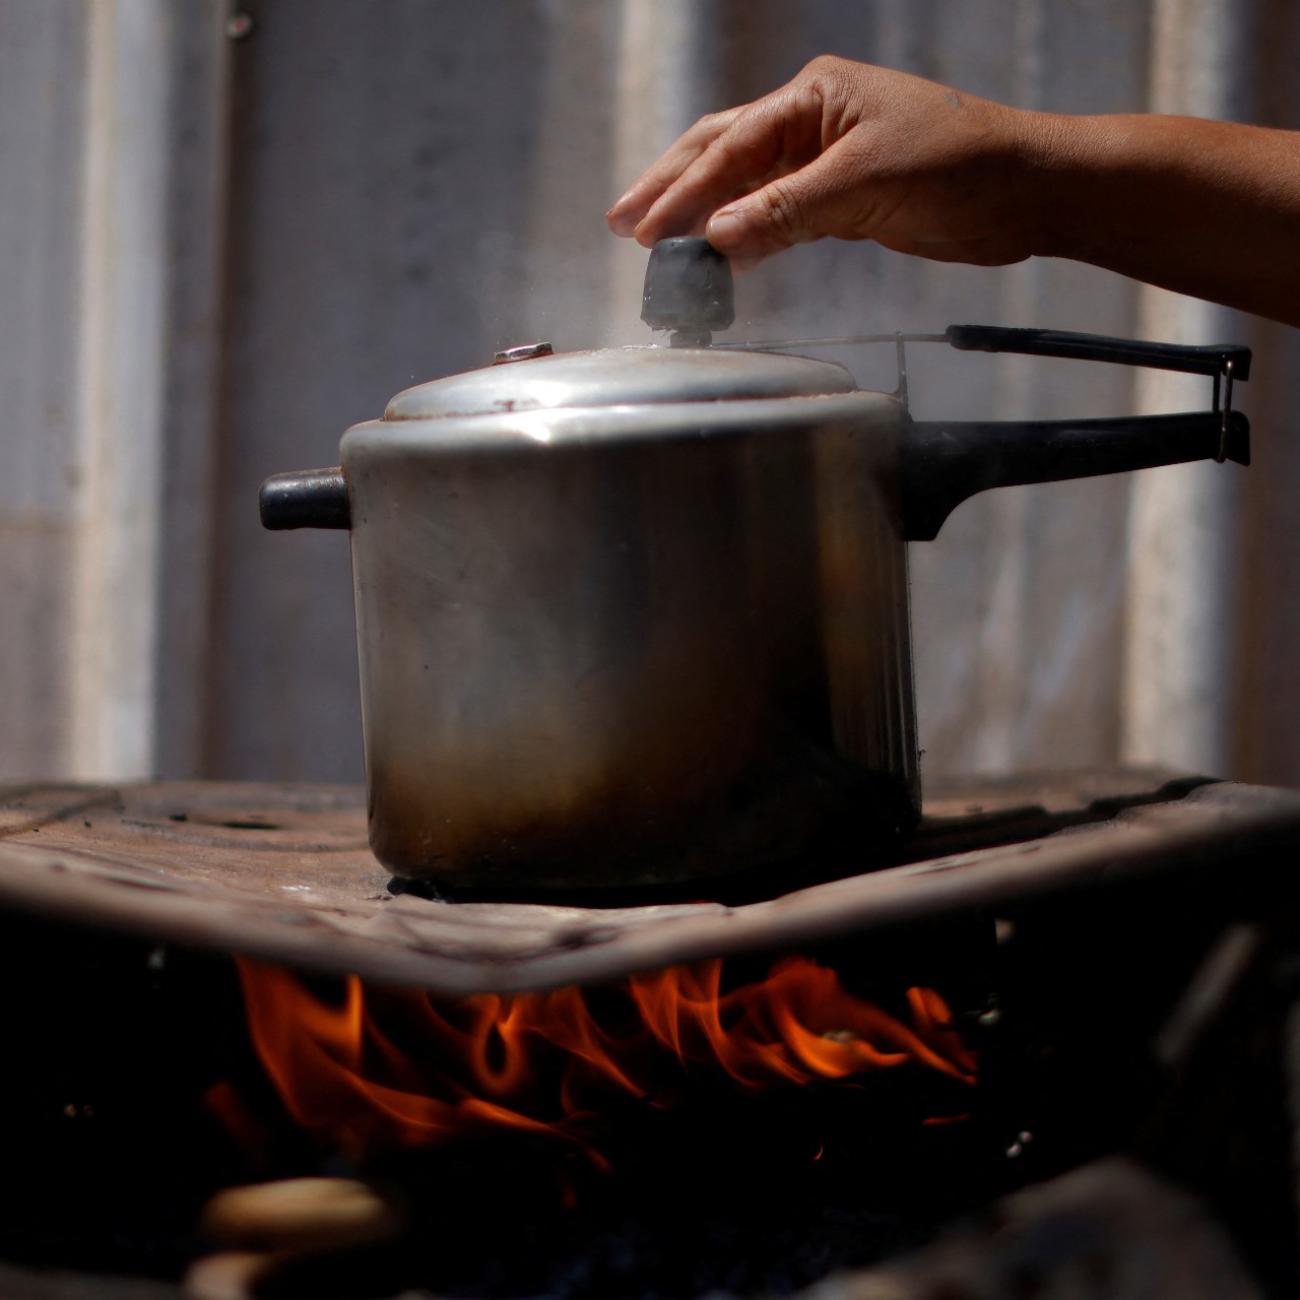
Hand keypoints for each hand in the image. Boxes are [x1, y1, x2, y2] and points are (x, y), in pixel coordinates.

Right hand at [607, 56, 1049, 266]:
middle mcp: (812, 122)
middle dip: (671, 189)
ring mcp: (825, 161)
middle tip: (623, 225)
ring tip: (653, 240)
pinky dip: (743, 235)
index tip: (646, 231)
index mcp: (814, 97)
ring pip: (745, 187)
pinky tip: (719, 252)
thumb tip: (717, 238)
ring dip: (701, 214)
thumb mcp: (865, 183)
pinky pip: (776, 216)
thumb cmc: (960, 163)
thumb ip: (787, 210)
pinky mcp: (841, 200)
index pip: (731, 146)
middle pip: (722, 154)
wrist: (1025, 192)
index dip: (684, 191)